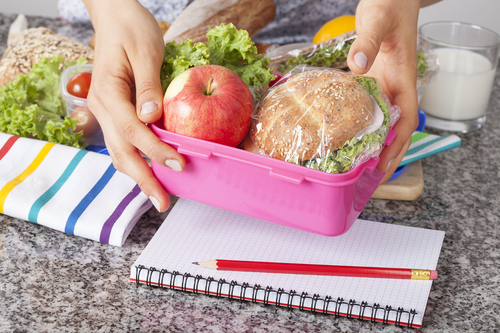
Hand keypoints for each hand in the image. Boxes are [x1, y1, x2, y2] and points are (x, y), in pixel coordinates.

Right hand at [83, 0, 184, 211]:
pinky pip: (123, 142)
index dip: (156, 150)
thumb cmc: (131, 29)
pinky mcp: (115, 113)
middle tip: (163, 202)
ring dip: (138, 175)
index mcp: (108, 92)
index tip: (179, 164)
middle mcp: (102, 107)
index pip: (133, 130)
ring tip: (158, 196)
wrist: (115, 18)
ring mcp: (106, 112)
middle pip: (121, 151)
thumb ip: (148, 86)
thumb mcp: (145, 51)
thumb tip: (151, 119)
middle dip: (143, 179)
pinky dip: (137, 160)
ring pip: (119, 152)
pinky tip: (152, 171)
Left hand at [347, 0, 420, 182]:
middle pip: (396, 128)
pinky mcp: (371, 78)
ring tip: (359, 164)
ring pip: (382, 120)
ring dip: (374, 142)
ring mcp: (383, 83)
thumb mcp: (378, 20)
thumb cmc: (391, 4)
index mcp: (404, 77)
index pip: (407, 119)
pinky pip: (367, 106)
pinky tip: (347, 133)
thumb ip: (368, 40)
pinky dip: (361, 122)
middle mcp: (395, 85)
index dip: (398, 145)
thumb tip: (358, 63)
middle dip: (387, 153)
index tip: (386, 165)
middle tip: (371, 177)